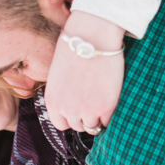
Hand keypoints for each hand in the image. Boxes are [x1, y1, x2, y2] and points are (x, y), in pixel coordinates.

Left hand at [44, 11, 125, 132]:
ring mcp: (87, 111)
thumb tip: (73, 102)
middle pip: (78, 126)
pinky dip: (110, 113)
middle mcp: (68, 110)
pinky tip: (111, 97)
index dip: (71, 117)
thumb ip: (63, 93)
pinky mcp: (105, 107)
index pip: (61, 124)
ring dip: (98, 117)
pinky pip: (108, 121)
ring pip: (93, 126)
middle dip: (85, 117)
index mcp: (53, 101)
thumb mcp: (59, 74)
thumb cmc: (76, 48)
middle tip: (94, 101)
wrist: (92, 37)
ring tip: (102, 99)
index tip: (79, 109)